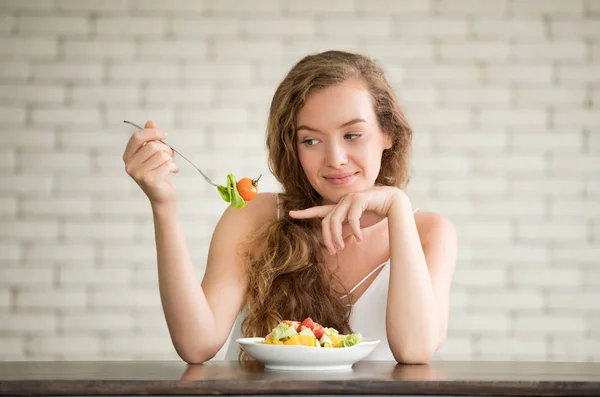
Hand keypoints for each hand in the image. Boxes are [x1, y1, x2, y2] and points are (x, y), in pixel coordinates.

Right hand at [122, 120, 178, 205]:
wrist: (162, 196)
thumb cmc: (159, 172)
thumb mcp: (154, 154)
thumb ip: (151, 138)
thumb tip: (150, 122)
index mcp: (128, 156)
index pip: (138, 137)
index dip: (153, 132)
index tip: (165, 135)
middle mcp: (129, 165)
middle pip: (152, 146)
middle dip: (166, 149)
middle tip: (169, 157)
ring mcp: (138, 174)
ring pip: (161, 155)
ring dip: (171, 159)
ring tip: (170, 166)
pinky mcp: (149, 180)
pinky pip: (167, 164)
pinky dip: (174, 167)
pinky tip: (173, 171)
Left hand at [289, 186, 404, 254]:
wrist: (394, 203)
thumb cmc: (376, 213)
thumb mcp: (357, 224)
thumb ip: (345, 229)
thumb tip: (337, 241)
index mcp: (340, 208)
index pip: (319, 211)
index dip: (304, 213)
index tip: (290, 213)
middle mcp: (342, 202)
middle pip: (326, 222)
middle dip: (327, 239)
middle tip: (333, 251)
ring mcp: (349, 199)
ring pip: (334, 220)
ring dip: (337, 237)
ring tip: (342, 248)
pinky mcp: (359, 199)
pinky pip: (351, 218)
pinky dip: (354, 230)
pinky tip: (359, 239)